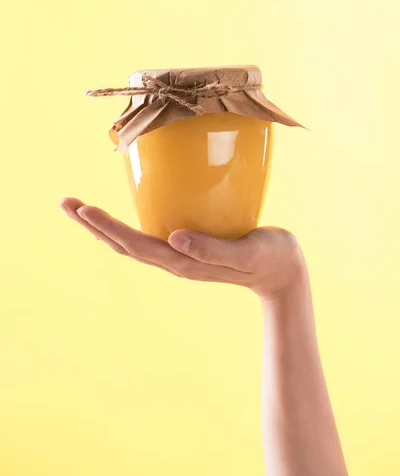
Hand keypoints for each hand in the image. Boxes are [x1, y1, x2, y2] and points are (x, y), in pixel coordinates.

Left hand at [59, 198, 306, 299]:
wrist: (283, 272)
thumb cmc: (269, 258)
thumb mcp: (247, 253)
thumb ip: (212, 249)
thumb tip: (174, 237)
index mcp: (184, 262)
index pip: (136, 245)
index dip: (107, 228)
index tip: (83, 209)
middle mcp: (175, 260)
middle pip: (124, 245)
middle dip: (93, 226)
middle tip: (66, 203)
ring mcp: (179, 256)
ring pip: (132, 243)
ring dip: (103, 227)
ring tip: (81, 208)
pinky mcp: (187, 247)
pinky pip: (148, 237)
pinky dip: (125, 227)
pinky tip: (121, 215)